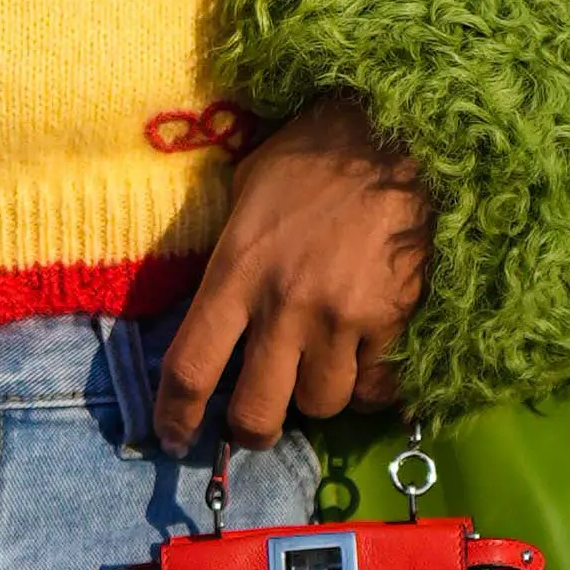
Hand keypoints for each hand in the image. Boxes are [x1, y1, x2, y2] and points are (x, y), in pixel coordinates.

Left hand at [156, 94, 427, 454]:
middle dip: (252, 431)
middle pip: (257, 413)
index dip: (176, 416)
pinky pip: (376, 384)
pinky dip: (369, 383)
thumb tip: (219, 306)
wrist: (393, 130)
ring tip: (319, 371)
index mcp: (237, 271)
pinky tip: (367, 361)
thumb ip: (231, 257)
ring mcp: (342, 318)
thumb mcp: (246, 194)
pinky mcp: (393, 319)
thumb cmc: (311, 153)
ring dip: (316, 397)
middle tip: (256, 422)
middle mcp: (285, 305)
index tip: (175, 438)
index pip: (190, 367)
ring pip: (321, 405)